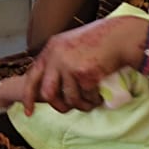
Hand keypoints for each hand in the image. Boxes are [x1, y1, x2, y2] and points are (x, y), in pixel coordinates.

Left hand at [21, 15, 145, 114]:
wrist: (119, 36)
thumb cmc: (99, 41)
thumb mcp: (70, 45)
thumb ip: (58, 61)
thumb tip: (51, 89)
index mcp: (51, 49)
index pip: (32, 76)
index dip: (29, 96)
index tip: (29, 112)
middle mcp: (56, 57)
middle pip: (48, 93)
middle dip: (58, 106)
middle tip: (68, 109)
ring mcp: (69, 65)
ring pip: (70, 99)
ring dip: (82, 104)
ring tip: (91, 100)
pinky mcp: (84, 74)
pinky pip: (87, 97)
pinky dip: (94, 100)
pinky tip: (100, 94)